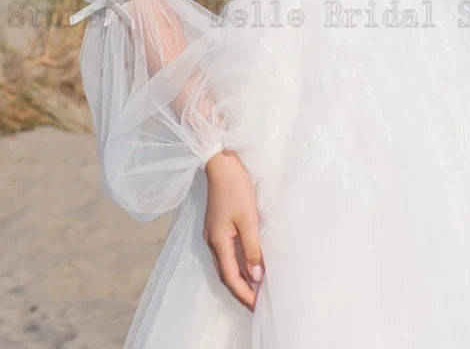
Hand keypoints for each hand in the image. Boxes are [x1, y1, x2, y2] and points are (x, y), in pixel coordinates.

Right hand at [202, 148, 264, 310]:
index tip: (257, 307)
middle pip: (225, 274)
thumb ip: (252, 248)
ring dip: (239, 278)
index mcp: (218, 241)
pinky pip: (226, 252)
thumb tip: (256, 275)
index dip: (244, 294)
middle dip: (240, 290)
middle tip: (257, 304)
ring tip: (254, 288)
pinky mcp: (217, 225)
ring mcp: (212, 232)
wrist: (220, 162)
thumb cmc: (236, 187)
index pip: (231, 277)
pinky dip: (236, 263)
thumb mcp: (248, 218)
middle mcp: (212, 240)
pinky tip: (247, 264)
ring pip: (225, 264)